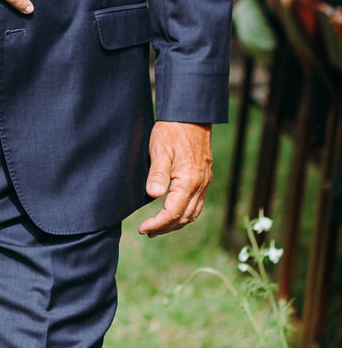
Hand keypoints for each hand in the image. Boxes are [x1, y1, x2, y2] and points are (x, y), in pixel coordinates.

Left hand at [138, 121, 211, 235]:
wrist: (191, 115)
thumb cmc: (172, 131)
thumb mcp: (160, 150)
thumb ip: (157, 174)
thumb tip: (154, 195)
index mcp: (189, 181)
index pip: (173, 212)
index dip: (157, 224)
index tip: (142, 229)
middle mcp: (200, 184)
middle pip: (185, 217)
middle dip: (166, 228)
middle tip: (147, 232)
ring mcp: (204, 181)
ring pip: (193, 212)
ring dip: (176, 223)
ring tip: (159, 228)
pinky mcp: (204, 177)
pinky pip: (197, 203)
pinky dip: (185, 213)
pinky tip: (174, 212)